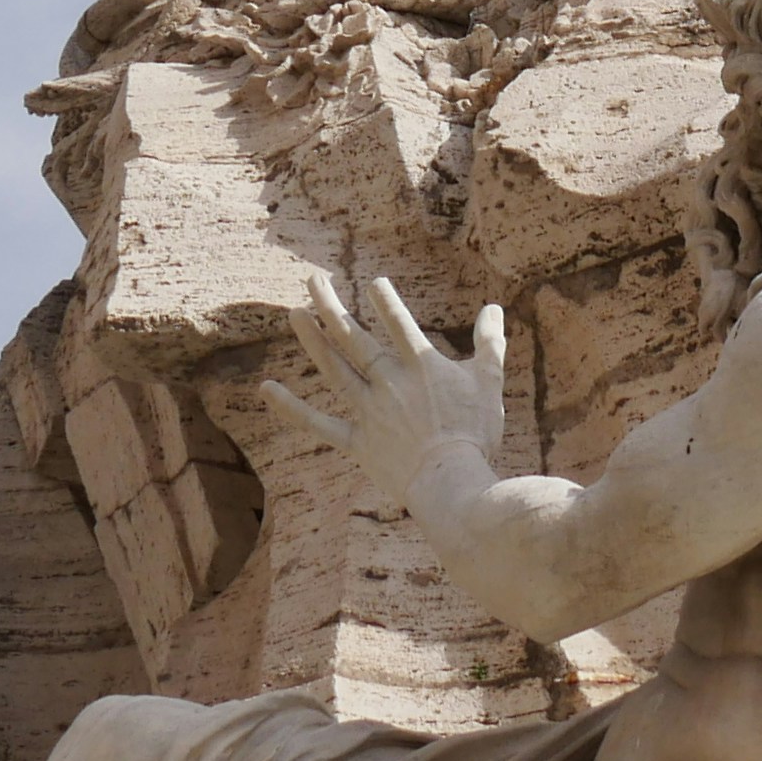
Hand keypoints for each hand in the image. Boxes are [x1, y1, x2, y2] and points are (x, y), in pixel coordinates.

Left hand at [267, 276, 510, 504]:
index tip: (371, 282)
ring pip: (333, 368)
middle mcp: (388, 380)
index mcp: (420, 364)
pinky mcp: (357, 440)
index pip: (397, 321)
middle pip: (353, 337)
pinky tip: (267, 389)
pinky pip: (318, 422)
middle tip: (313, 280)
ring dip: (312, 340)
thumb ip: (490, 343)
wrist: (450, 480)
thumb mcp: (489, 382)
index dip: (384, 299)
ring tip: (294, 313)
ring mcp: (368, 410)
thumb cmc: (474, 432)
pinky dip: (292, 407)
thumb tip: (494, 308)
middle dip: (331, 305)